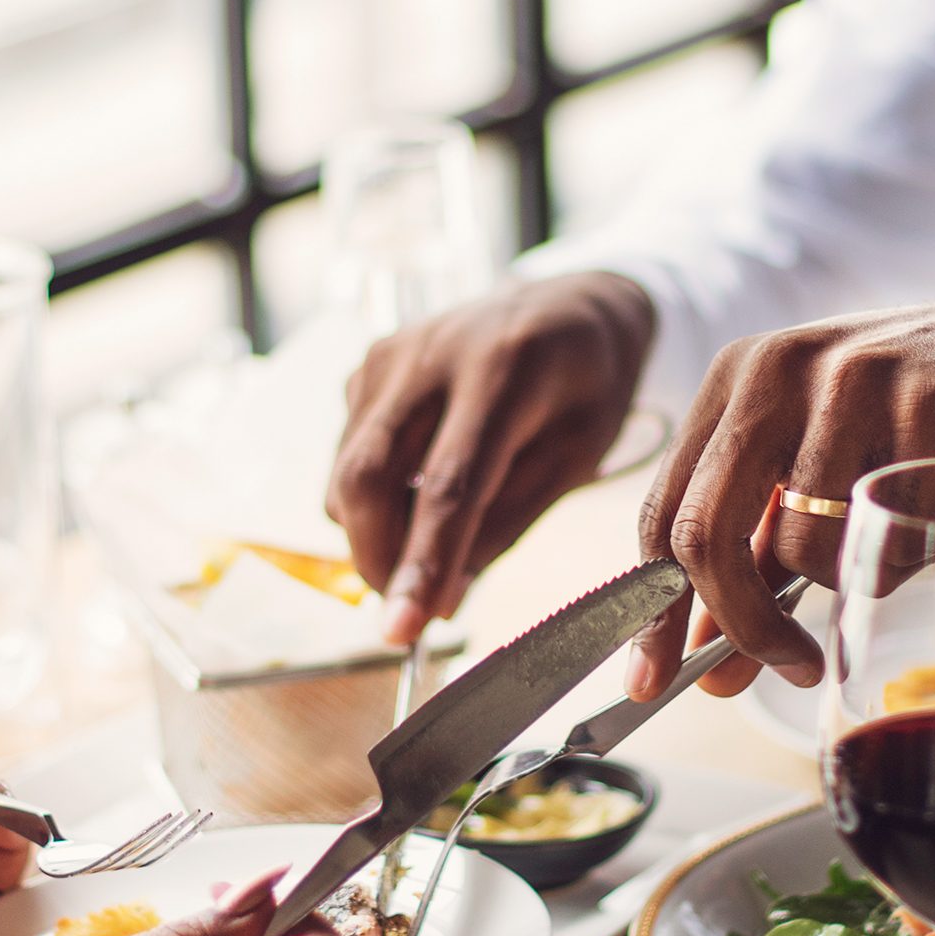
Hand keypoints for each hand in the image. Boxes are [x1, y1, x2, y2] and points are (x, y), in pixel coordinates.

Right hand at [327, 270, 655, 644]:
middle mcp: (432, 352)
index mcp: (504, 370)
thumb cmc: (588, 385)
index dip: (421, 564)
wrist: (572, 303)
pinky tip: (422, 488)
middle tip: (411, 608)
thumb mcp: (577, 457)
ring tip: (432, 543)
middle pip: (367, 477)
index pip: (448, 486)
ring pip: (346, 472)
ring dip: (375, 533)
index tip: (402, 632)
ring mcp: (391, 354)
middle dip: (377, 560)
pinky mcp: (368, 364)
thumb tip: (441, 600)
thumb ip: (507, 524)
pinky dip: (374, 497)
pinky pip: (348, 453)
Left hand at [631, 281, 934, 699]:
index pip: (661, 510)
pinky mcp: (925, 406)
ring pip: (800, 549)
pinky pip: (887, 541)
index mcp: (735, 380)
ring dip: (850, 577)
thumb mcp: (821, 469)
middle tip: (783, 670)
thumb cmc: (921, 419)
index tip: (650, 680)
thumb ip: (759, 556)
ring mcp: (849, 382)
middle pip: (704, 534)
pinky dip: (908, 558)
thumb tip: (709, 664)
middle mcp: (776, 369)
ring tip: (896, 530)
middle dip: (737, 626)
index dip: (650, 609)